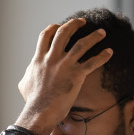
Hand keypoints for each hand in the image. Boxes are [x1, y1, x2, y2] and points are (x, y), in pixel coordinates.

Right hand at [16, 18, 112, 134]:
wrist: (40, 112)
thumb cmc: (32, 102)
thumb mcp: (24, 84)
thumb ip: (28, 74)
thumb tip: (28, 74)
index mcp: (39, 59)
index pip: (45, 36)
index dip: (53, 28)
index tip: (59, 26)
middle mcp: (52, 58)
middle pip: (64, 33)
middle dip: (74, 24)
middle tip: (82, 22)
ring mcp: (65, 66)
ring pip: (82, 44)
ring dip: (93, 36)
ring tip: (102, 33)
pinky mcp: (76, 75)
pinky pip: (92, 62)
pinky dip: (102, 56)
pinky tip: (110, 52)